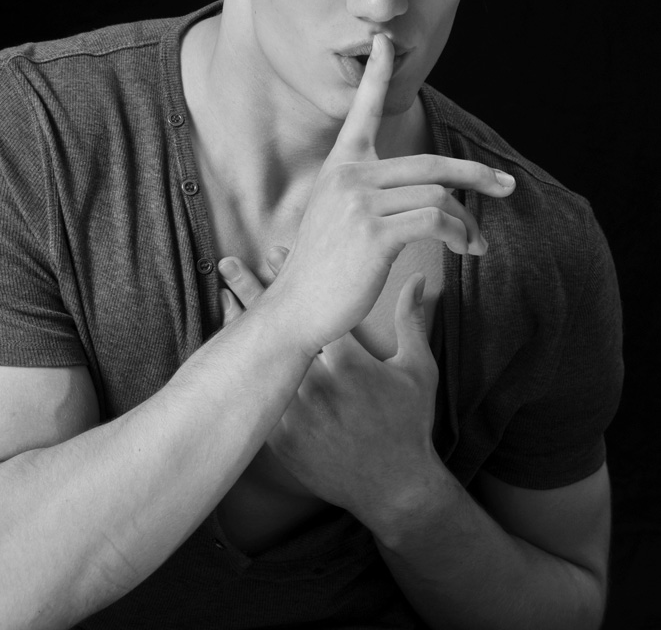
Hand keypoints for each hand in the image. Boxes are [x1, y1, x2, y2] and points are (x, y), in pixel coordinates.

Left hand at [218, 253, 439, 533]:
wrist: (395, 489)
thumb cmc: (411, 426)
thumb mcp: (419, 370)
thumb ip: (412, 320)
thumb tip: (416, 278)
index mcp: (349, 363)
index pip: (314, 308)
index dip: (291, 278)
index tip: (274, 250)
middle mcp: (316, 384)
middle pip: (277, 330)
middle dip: (251, 291)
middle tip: (227, 264)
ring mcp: (295, 414)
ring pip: (261, 363)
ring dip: (240, 328)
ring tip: (221, 296)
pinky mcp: (282, 440)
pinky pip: (255, 398)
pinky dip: (243, 371)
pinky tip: (229, 353)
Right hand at [251, 33, 515, 356]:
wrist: (296, 307)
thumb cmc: (324, 267)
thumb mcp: (340, 218)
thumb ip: (375, 195)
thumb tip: (435, 197)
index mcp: (341, 165)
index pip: (361, 110)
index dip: (375, 74)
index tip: (384, 42)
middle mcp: (349, 175)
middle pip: (430, 163)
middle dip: (475, 174)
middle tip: (506, 185)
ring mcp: (360, 202)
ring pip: (437, 196)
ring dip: (466, 223)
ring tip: (475, 245)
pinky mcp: (374, 232)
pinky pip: (434, 220)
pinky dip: (459, 235)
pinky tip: (464, 250)